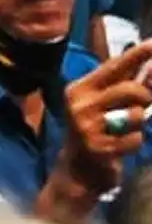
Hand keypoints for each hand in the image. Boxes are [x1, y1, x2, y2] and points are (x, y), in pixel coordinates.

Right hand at [55, 41, 151, 196]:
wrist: (78, 170)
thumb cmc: (97, 130)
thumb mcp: (106, 104)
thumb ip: (127, 86)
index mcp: (80, 88)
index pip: (114, 66)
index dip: (138, 53)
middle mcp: (79, 104)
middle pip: (130, 90)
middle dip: (145, 97)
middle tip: (142, 105)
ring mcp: (86, 127)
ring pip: (135, 115)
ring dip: (139, 123)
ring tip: (125, 129)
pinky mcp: (98, 148)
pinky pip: (135, 139)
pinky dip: (135, 142)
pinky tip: (121, 145)